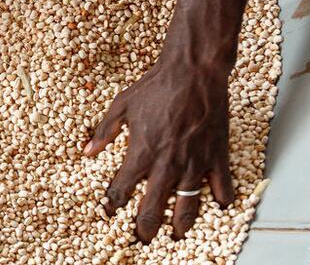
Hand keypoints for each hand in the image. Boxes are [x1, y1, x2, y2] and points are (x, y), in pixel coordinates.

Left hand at [82, 50, 235, 241]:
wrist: (194, 72)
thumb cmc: (157, 86)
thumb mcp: (122, 105)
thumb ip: (105, 131)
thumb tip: (87, 150)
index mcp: (141, 153)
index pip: (122, 189)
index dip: (113, 204)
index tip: (110, 211)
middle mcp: (167, 165)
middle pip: (153, 209)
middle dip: (146, 228)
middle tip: (144, 238)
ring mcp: (194, 164)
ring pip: (187, 207)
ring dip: (181, 225)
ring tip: (177, 236)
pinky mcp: (216, 157)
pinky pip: (222, 187)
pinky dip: (221, 200)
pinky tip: (219, 207)